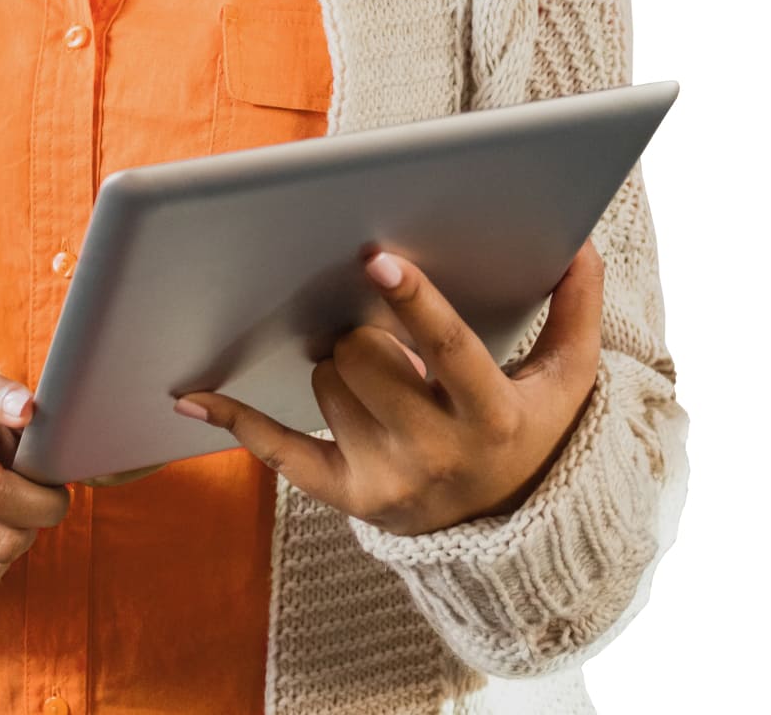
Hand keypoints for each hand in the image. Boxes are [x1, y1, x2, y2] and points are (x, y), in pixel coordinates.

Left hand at [172, 240, 604, 536]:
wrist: (505, 529)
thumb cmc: (527, 429)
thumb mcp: (566, 380)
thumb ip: (576, 311)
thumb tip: (582, 241)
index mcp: (490, 413)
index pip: (446, 350)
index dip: (412, 302)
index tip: (375, 257)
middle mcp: (436, 452)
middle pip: (364, 353)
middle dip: (366, 327)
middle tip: (382, 328)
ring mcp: (387, 478)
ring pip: (327, 377)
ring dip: (341, 362)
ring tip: (382, 381)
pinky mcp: (346, 496)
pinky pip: (279, 448)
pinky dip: (236, 419)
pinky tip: (188, 393)